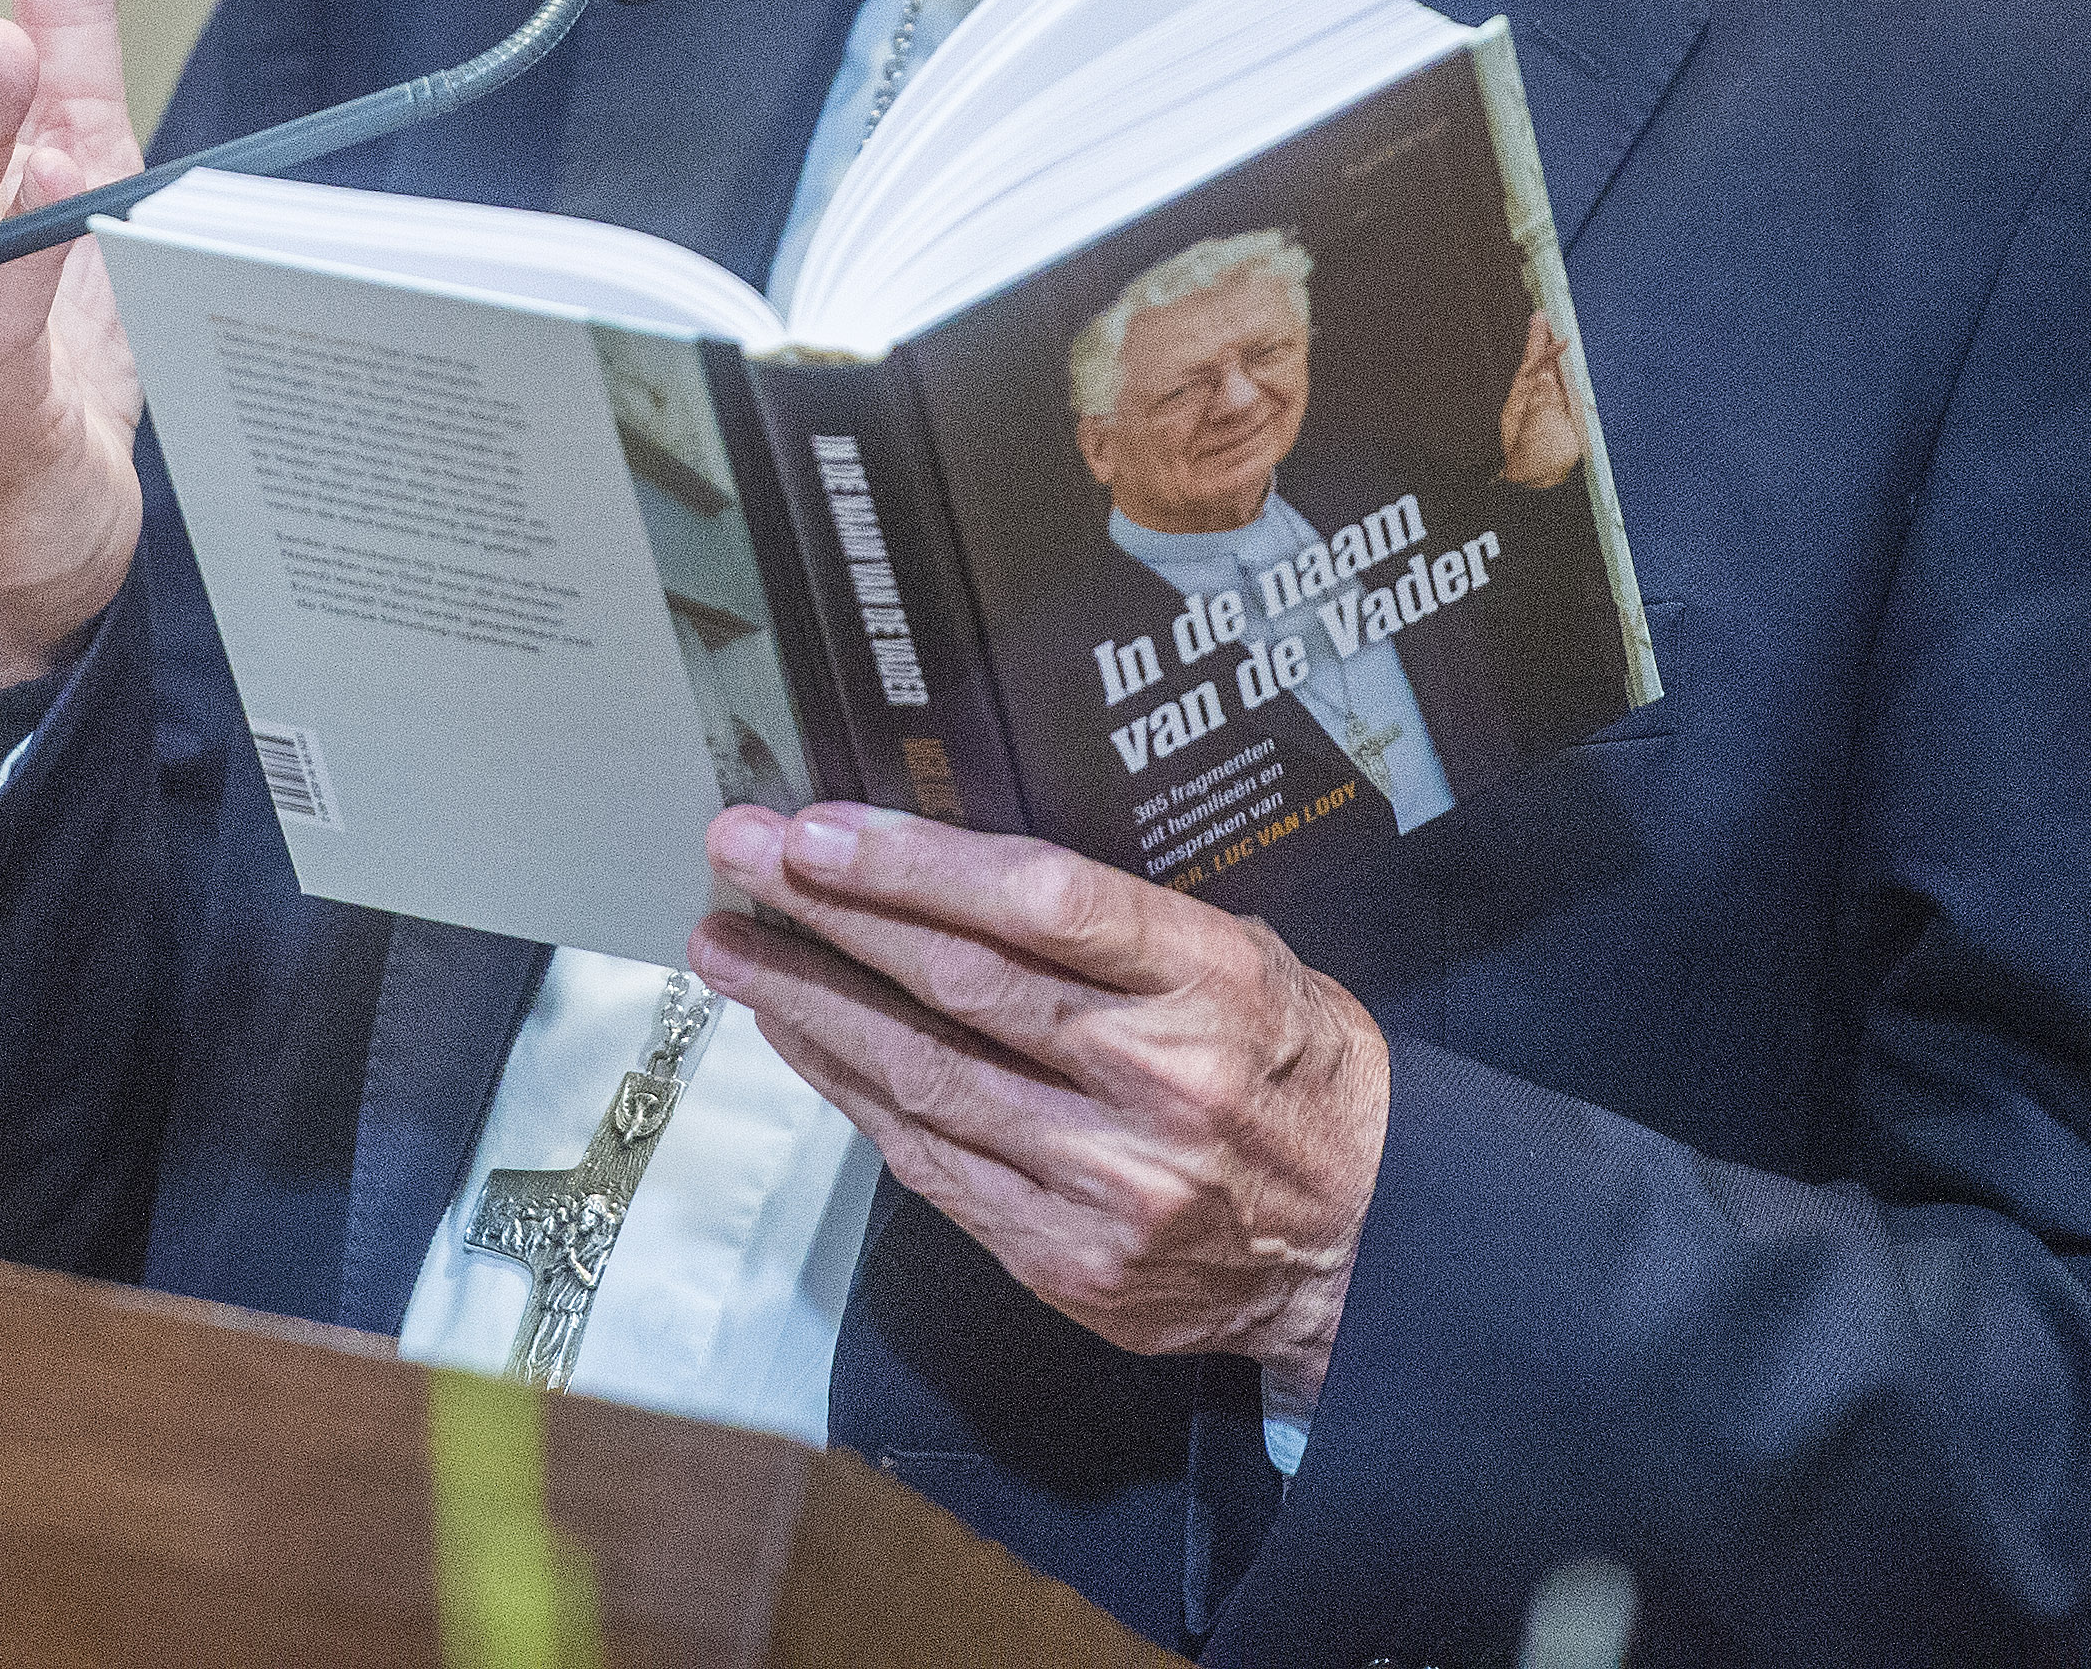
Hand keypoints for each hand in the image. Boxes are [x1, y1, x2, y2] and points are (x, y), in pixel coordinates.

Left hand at [692, 803, 1387, 1405]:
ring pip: (921, 1077)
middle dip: (828, 914)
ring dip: (807, 1005)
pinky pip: (928, 1162)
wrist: (1359, 1245)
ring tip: (731, 948)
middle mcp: (1156, 1085)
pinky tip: (800, 1039)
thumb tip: (957, 864)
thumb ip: (1120, 923)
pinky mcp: (1063, 1260)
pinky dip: (850, 1093)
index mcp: (1212, 985)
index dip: (915, 864)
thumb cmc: (1293, 1072)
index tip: (819, 830)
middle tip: (739, 858)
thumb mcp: (1246, 957)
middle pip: (956, 983)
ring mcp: (1104, 1183)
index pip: (1041, 905)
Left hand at [1499, 306, 1584, 488]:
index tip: (1560, 340)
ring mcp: (1550, 408)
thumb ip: (1542, 405)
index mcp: (1522, 403)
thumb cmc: (1534, 464)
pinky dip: (1570, 374)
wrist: (1542, 488)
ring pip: (1553, 375)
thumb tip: (1545, 377)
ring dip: (1555, 353)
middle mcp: (1534, 401)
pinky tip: (1572, 362)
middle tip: (1542, 316)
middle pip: (1539, 366)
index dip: (1545, 352)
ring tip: (1554, 329)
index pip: (1532, 369)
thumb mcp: (1536, 434)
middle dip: (1541, 341)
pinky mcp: (1565, 418)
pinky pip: (1568, 390)